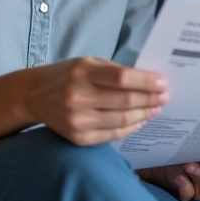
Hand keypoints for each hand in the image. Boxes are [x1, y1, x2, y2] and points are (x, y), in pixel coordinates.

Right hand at [23, 57, 167, 146]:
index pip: (121, 78)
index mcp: (82, 72)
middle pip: (124, 102)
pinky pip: (111, 135)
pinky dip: (130, 128)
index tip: (163, 83)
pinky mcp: (77, 137)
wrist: (34, 95)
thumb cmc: (68, 74)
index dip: (146, 82)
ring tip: (156, 108)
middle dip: (150, 99)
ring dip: (144, 114)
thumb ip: (116, 71)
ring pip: (121, 121)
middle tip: (165, 96)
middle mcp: (78, 97)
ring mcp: (77, 120)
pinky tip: (140, 121)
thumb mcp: (89, 62)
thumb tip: (149, 81)